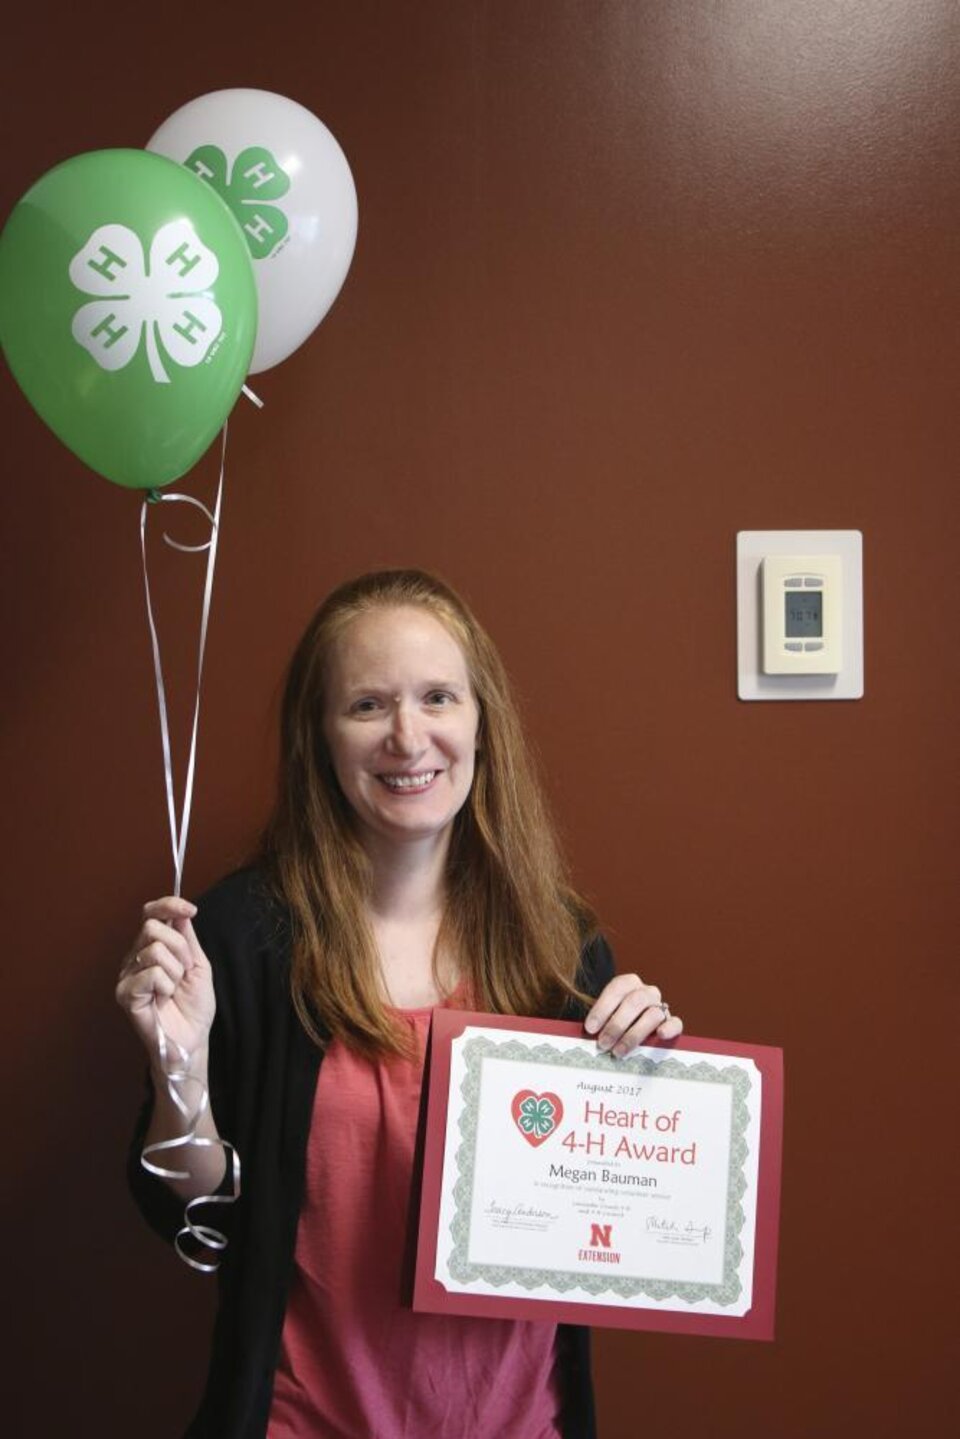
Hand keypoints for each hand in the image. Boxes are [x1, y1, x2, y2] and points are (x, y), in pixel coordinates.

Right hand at [115, 897, 214, 1065]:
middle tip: (184, 972)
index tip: (191, 909)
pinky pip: (151, 973)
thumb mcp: (198, 964)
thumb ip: (187, 938)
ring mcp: (127, 976)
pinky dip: (166, 986)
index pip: (150, 914)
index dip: (168, 905)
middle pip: (153, 927)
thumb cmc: (194, 1006)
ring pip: (154, 950)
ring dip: (175, 970)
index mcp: (151, 948)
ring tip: (174, 989)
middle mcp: (134, 959)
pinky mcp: (125, 994)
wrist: (193, 1038)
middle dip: (180, 948)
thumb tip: (181, 911)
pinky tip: (164, 999)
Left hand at [584, 973, 682, 1057]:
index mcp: (628, 983)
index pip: (617, 988)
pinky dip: (669, 1028)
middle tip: (603, 1044)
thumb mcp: (604, 1015)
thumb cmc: (614, 1020)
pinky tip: (660, 1035)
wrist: (631, 1026)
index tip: (590, 1029)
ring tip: (618, 1051)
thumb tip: (587, 1033)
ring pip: (652, 1014)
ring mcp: (661, 1006)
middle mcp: (646, 992)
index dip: (602, 1008)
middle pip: (635, 1002)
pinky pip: (676, 1023)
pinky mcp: (672, 1022)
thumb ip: (598, 1021)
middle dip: (616, 1025)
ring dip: (633, 1035)